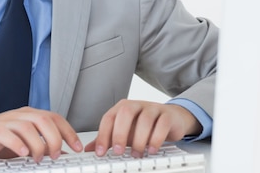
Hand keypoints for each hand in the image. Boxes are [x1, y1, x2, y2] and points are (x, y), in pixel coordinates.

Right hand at [0, 107, 82, 162]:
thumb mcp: (23, 143)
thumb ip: (41, 145)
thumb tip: (63, 153)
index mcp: (30, 116)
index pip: (55, 118)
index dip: (68, 132)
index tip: (78, 147)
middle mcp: (20, 116)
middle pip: (45, 120)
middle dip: (56, 138)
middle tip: (57, 155)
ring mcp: (7, 121)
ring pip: (29, 127)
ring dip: (38, 144)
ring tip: (39, 158)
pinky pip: (9, 134)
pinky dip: (18, 144)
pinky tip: (23, 154)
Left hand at [84, 99, 201, 157]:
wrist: (170, 119)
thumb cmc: (145, 125)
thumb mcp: (125, 132)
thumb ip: (108, 139)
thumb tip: (90, 149)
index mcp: (123, 108)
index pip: (109, 117)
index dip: (103, 135)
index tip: (100, 152)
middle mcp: (137, 105)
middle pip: (126, 112)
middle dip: (120, 133)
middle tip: (118, 151)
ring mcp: (153, 108)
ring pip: (145, 118)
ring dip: (140, 139)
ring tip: (137, 154)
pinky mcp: (167, 115)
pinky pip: (162, 123)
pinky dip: (157, 137)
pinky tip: (152, 149)